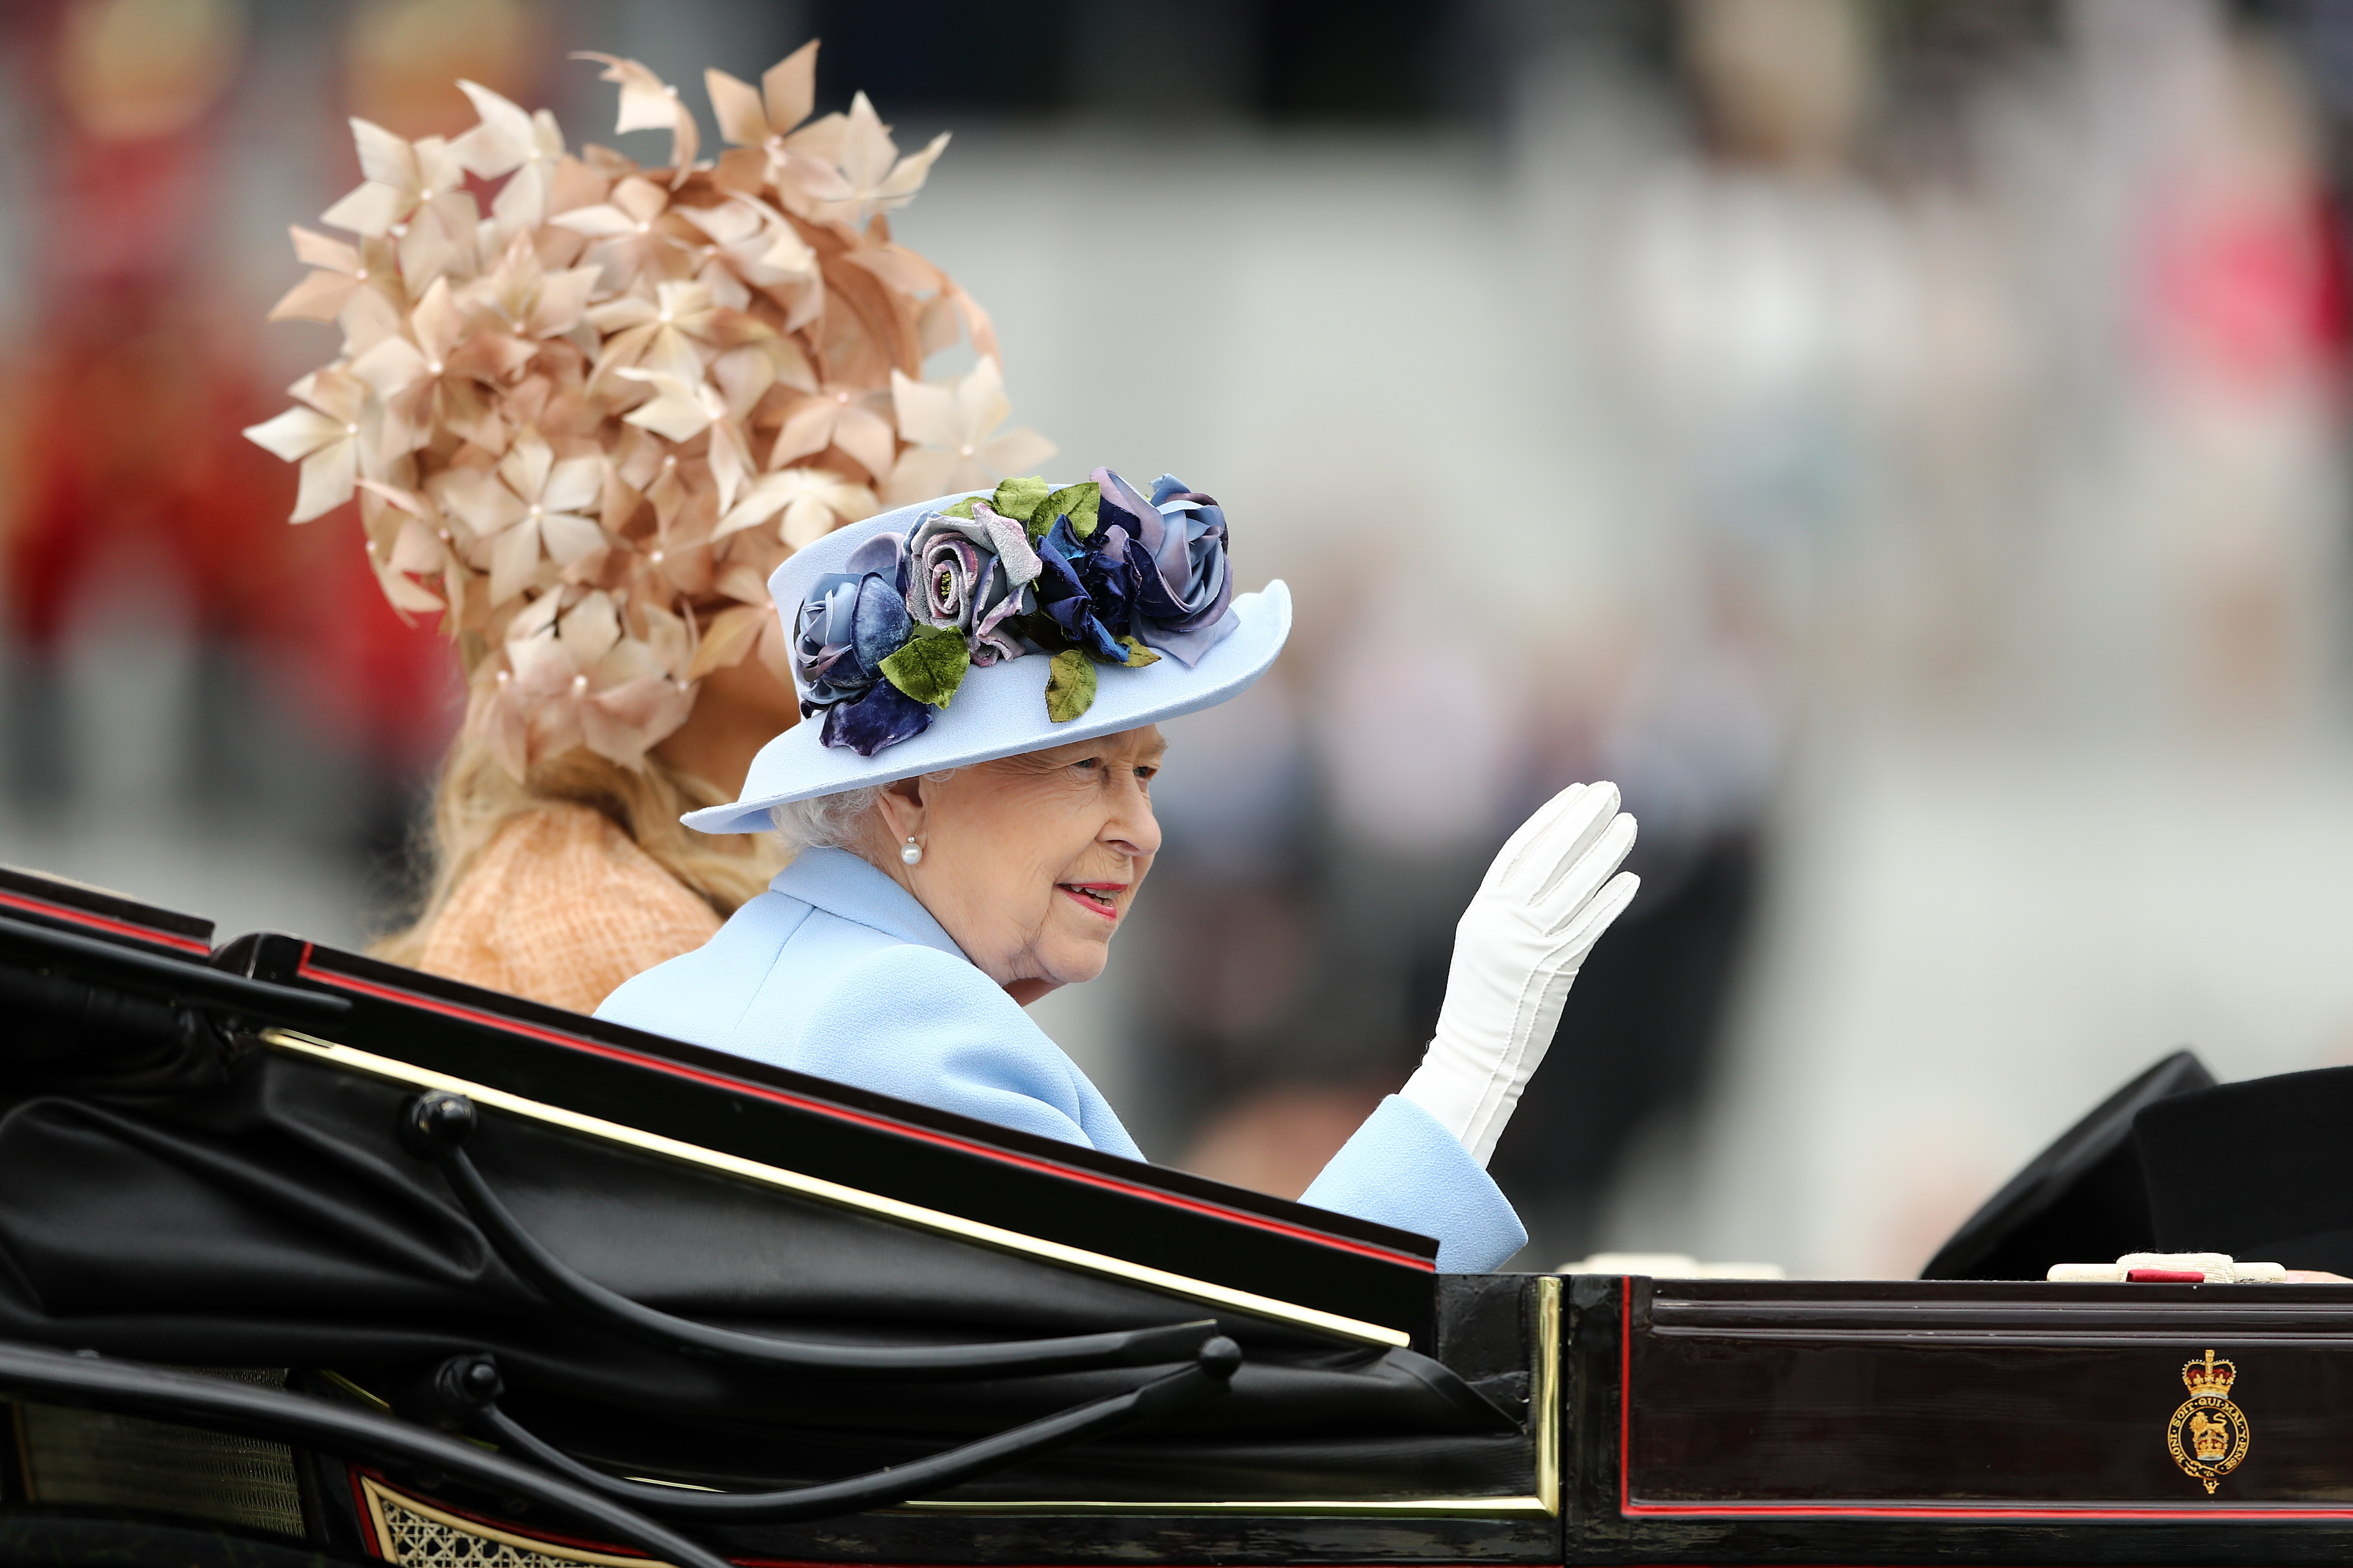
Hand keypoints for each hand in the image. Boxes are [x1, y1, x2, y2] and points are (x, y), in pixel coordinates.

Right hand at [1400, 782, 1639, 1164]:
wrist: (1475, 1053)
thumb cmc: (1483, 1002)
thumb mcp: (1484, 942)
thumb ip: (1508, 907)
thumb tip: (1548, 872)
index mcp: (1483, 910)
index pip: (1518, 850)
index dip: (1548, 819)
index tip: (1575, 793)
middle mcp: (1503, 920)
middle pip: (1548, 858)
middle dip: (1580, 821)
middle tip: (1608, 792)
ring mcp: (1528, 943)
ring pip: (1574, 887)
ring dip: (1604, 854)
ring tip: (1630, 825)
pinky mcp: (1553, 969)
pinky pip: (1588, 927)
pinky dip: (1610, 902)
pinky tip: (1632, 880)